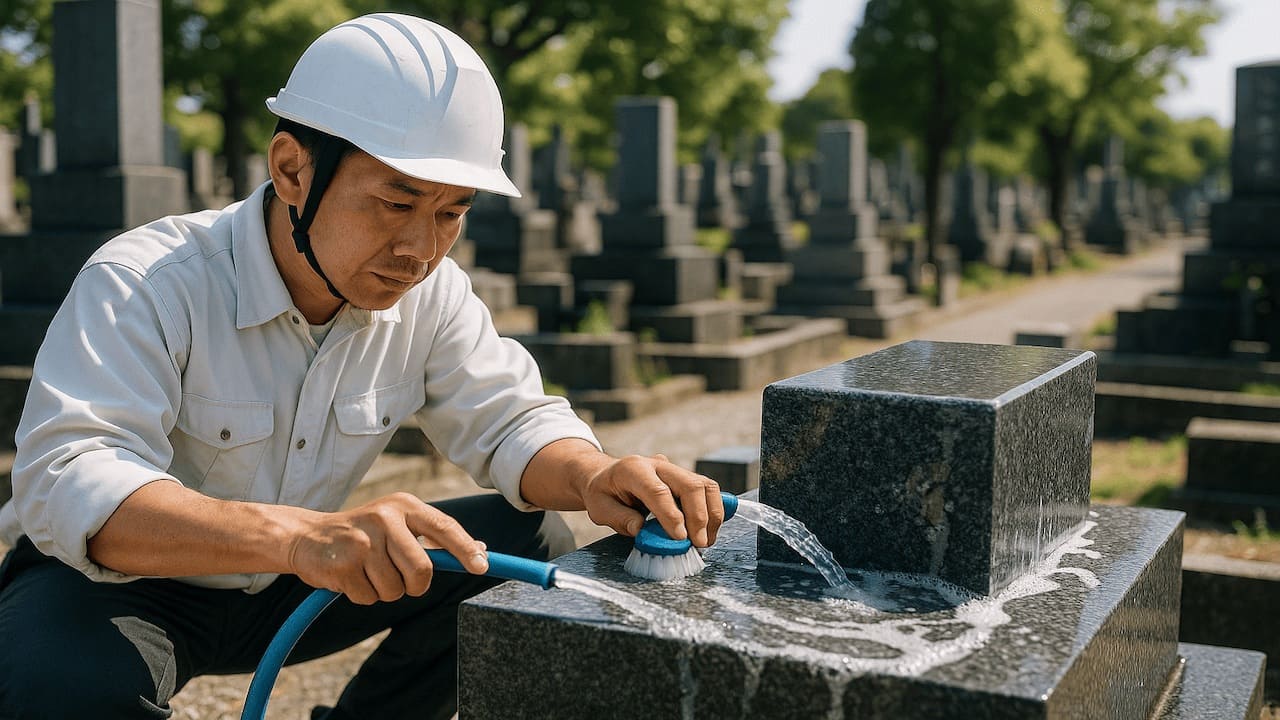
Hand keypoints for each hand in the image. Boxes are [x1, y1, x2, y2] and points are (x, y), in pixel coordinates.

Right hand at [286, 492, 488, 604]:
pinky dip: (362, 595)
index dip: (465, 549)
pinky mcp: (343, 564)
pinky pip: (369, 597)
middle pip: (421, 570)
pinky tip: (350, 576)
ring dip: (384, 590)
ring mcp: (363, 541)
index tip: (481, 566)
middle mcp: (385, 517)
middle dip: (413, 585)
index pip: (443, 527)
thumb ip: (434, 537)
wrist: (307, 536)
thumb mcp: (398, 523)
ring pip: (394, 589)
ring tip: (367, 571)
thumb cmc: (364, 533)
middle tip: (399, 578)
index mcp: (403, 505)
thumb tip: (481, 550)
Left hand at [582, 454, 724, 547]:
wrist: (606, 476)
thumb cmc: (603, 493)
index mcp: (633, 469)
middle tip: (698, 544)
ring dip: (711, 515)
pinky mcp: (686, 478)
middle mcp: (658, 465)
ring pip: (705, 485)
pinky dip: (714, 510)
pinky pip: (708, 490)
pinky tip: (709, 530)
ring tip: (706, 541)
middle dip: (698, 517)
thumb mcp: (599, 508)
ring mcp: (675, 470)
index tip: (680, 538)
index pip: (658, 491)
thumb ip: (620, 518)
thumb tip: (642, 530)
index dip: (672, 515)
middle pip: (689, 485)